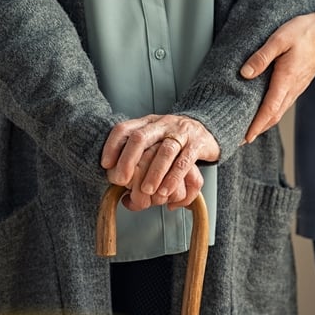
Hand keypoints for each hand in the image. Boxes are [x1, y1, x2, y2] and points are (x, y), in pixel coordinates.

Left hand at [101, 115, 219, 206]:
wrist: (208, 128)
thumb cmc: (175, 140)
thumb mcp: (154, 141)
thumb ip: (138, 159)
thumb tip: (122, 191)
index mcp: (147, 123)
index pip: (124, 129)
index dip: (112, 146)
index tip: (105, 164)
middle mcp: (162, 124)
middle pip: (141, 138)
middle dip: (128, 160)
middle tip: (121, 181)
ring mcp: (181, 132)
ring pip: (165, 151)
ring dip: (154, 173)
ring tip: (147, 191)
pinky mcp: (197, 144)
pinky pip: (185, 161)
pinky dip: (174, 178)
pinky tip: (166, 191)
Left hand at [240, 11, 314, 141]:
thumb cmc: (305, 33)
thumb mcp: (279, 39)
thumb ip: (262, 57)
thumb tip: (245, 73)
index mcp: (286, 80)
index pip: (269, 110)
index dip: (256, 126)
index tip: (245, 138)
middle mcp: (292, 89)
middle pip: (273, 117)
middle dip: (257, 130)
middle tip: (240, 139)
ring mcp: (296, 88)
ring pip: (279, 112)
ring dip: (264, 123)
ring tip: (249, 130)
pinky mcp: (297, 84)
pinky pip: (283, 104)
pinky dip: (271, 113)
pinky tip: (264, 112)